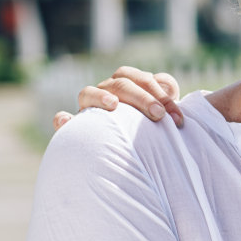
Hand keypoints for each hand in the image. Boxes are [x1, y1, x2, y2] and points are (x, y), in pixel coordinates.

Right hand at [53, 66, 183, 129]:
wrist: (136, 162)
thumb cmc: (155, 133)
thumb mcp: (165, 116)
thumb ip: (168, 98)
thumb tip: (169, 88)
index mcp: (131, 86)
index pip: (144, 79)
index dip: (161, 93)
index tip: (177, 118)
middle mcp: (109, 93)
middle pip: (121, 83)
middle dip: (142, 97)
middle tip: (159, 115)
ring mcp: (90, 108)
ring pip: (88, 92)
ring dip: (100, 96)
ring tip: (113, 104)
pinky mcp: (76, 127)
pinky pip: (63, 120)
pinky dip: (63, 119)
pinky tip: (66, 122)